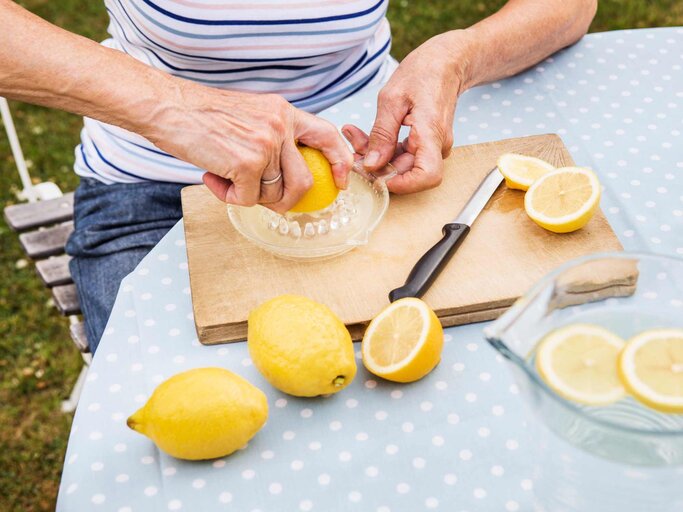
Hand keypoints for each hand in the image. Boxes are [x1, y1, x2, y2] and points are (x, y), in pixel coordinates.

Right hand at [148, 80, 352, 212]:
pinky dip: (230, 197)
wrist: (167, 107)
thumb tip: (288, 177)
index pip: (326, 135)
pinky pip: (248, 199)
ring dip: (250, 197)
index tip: (341, 182)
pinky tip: (213, 178)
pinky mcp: (246, 163)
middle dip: (288, 201)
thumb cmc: (202, 115)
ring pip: (274, 194)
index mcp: (284, 112)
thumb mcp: (250, 115)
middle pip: (304, 180)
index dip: (339, 161)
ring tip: (227, 180)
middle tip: (268, 202)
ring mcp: (265, 144)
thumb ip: (273, 137)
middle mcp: (280, 125)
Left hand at [344, 31, 467, 193]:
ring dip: (376, 156)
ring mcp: (432, 145)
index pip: (427, 176)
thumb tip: (372, 165)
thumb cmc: (423, 72)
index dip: (404, 184)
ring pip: (402, 164)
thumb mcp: (392, 99)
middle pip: (407, 171)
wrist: (446, 62)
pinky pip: (403, 154)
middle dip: (376, 165)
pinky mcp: (425, 143)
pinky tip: (365, 136)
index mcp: (431, 133)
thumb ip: (381, 134)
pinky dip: (383, 149)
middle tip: (352, 149)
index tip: (380, 177)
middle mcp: (437, 144)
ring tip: (354, 136)